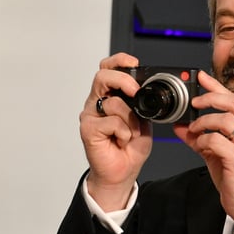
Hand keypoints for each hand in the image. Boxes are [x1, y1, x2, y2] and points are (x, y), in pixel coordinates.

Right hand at [80, 53, 151, 210]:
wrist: (122, 172)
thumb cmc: (130, 148)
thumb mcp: (143, 120)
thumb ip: (141, 104)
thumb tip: (144, 90)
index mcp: (110, 96)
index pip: (108, 69)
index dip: (119, 61)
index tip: (134, 63)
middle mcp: (97, 102)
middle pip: (103, 76)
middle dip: (123, 80)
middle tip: (135, 91)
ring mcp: (91, 115)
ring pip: (112, 101)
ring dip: (130, 119)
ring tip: (130, 133)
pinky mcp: (88, 129)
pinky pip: (111, 121)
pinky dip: (124, 132)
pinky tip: (121, 141)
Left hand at [175, 71, 233, 233]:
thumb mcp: (216, 154)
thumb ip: (199, 139)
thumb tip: (181, 127)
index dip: (217, 86)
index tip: (201, 77)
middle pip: (233, 103)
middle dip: (210, 98)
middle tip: (194, 102)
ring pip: (224, 120)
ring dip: (203, 123)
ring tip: (195, 132)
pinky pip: (217, 140)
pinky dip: (203, 141)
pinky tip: (200, 147)